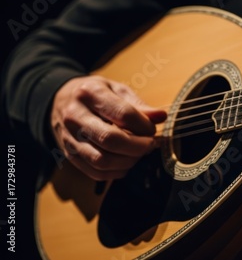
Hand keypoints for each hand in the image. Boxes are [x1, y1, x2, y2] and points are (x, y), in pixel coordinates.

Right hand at [51, 75, 166, 180]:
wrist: (59, 101)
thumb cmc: (95, 95)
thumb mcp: (116, 90)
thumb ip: (139, 105)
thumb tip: (161, 116)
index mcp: (89, 93)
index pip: (123, 114)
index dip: (144, 125)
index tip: (152, 128)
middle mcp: (75, 116)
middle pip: (111, 140)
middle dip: (138, 146)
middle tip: (150, 144)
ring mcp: (69, 138)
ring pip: (102, 160)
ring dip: (128, 161)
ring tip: (139, 152)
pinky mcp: (70, 155)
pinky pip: (96, 172)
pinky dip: (117, 171)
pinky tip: (126, 161)